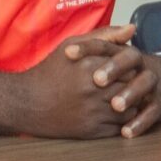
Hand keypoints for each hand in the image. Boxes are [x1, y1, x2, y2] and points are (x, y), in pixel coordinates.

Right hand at [19, 26, 138, 138]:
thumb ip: (104, 35)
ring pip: (131, 108)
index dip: (130, 65)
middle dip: (132, 84)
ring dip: (130, 103)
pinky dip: (121, 120)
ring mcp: (93, 112)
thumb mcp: (72, 45)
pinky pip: (121, 126)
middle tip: (125, 82)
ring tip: (119, 96)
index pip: (129, 65)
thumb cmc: (51, 71)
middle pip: (132, 86)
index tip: (124, 67)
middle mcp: (92, 89)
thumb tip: (132, 28)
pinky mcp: (92, 131)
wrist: (28, 103)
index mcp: (88, 65)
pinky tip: (110, 111)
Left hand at [65, 35, 160, 138]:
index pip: (104, 44)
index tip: (68, 53)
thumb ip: (89, 52)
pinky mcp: (160, 104)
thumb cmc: (127, 70)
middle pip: (129, 59)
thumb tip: (67, 49)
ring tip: (114, 105)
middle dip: (114, 68)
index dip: (86, 47)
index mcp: (123, 50)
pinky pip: (152, 112)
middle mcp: (139, 63)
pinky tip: (125, 132)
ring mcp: (152, 83)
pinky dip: (140, 122)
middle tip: (97, 80)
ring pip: (144, 84)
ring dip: (130, 94)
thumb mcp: (109, 57)